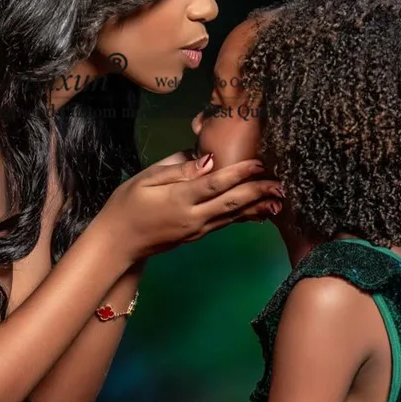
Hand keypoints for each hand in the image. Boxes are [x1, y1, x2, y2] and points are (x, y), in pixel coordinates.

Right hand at [101, 155, 283, 262]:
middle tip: (283, 183)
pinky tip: (260, 212)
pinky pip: (225, 224)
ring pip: (233, 216)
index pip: (214, 184)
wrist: (118, 242)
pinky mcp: (197, 236)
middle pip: (231, 203)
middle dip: (259, 192)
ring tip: (280, 198)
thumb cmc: (127, 205)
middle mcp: (192, 218)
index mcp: (178, 199)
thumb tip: (208, 159)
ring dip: (258, 206)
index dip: (239, 173)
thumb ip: (179, 169)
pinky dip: (244, 217)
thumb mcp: (146, 179)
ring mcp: (196, 230)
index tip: (259, 162)